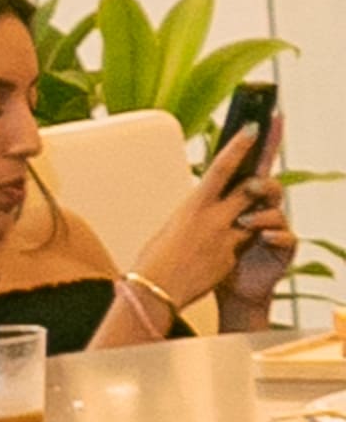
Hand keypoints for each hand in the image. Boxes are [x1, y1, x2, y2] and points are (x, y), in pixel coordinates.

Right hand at [131, 154, 287, 324]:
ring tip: (248, 212)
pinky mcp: (231, 258)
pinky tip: (223, 250)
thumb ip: (193, 214)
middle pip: (249, 188)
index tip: (253, 129)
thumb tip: (202, 209)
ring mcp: (226, 239)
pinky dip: (239, 242)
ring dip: (254, 212)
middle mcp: (214, 218)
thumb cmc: (154, 259)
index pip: (221, 168)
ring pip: (254, 216)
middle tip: (268, 164)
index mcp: (193, 205)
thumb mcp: (172, 226)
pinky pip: (244, 244)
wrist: (155, 292)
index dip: (239, 146)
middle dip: (261, 177)